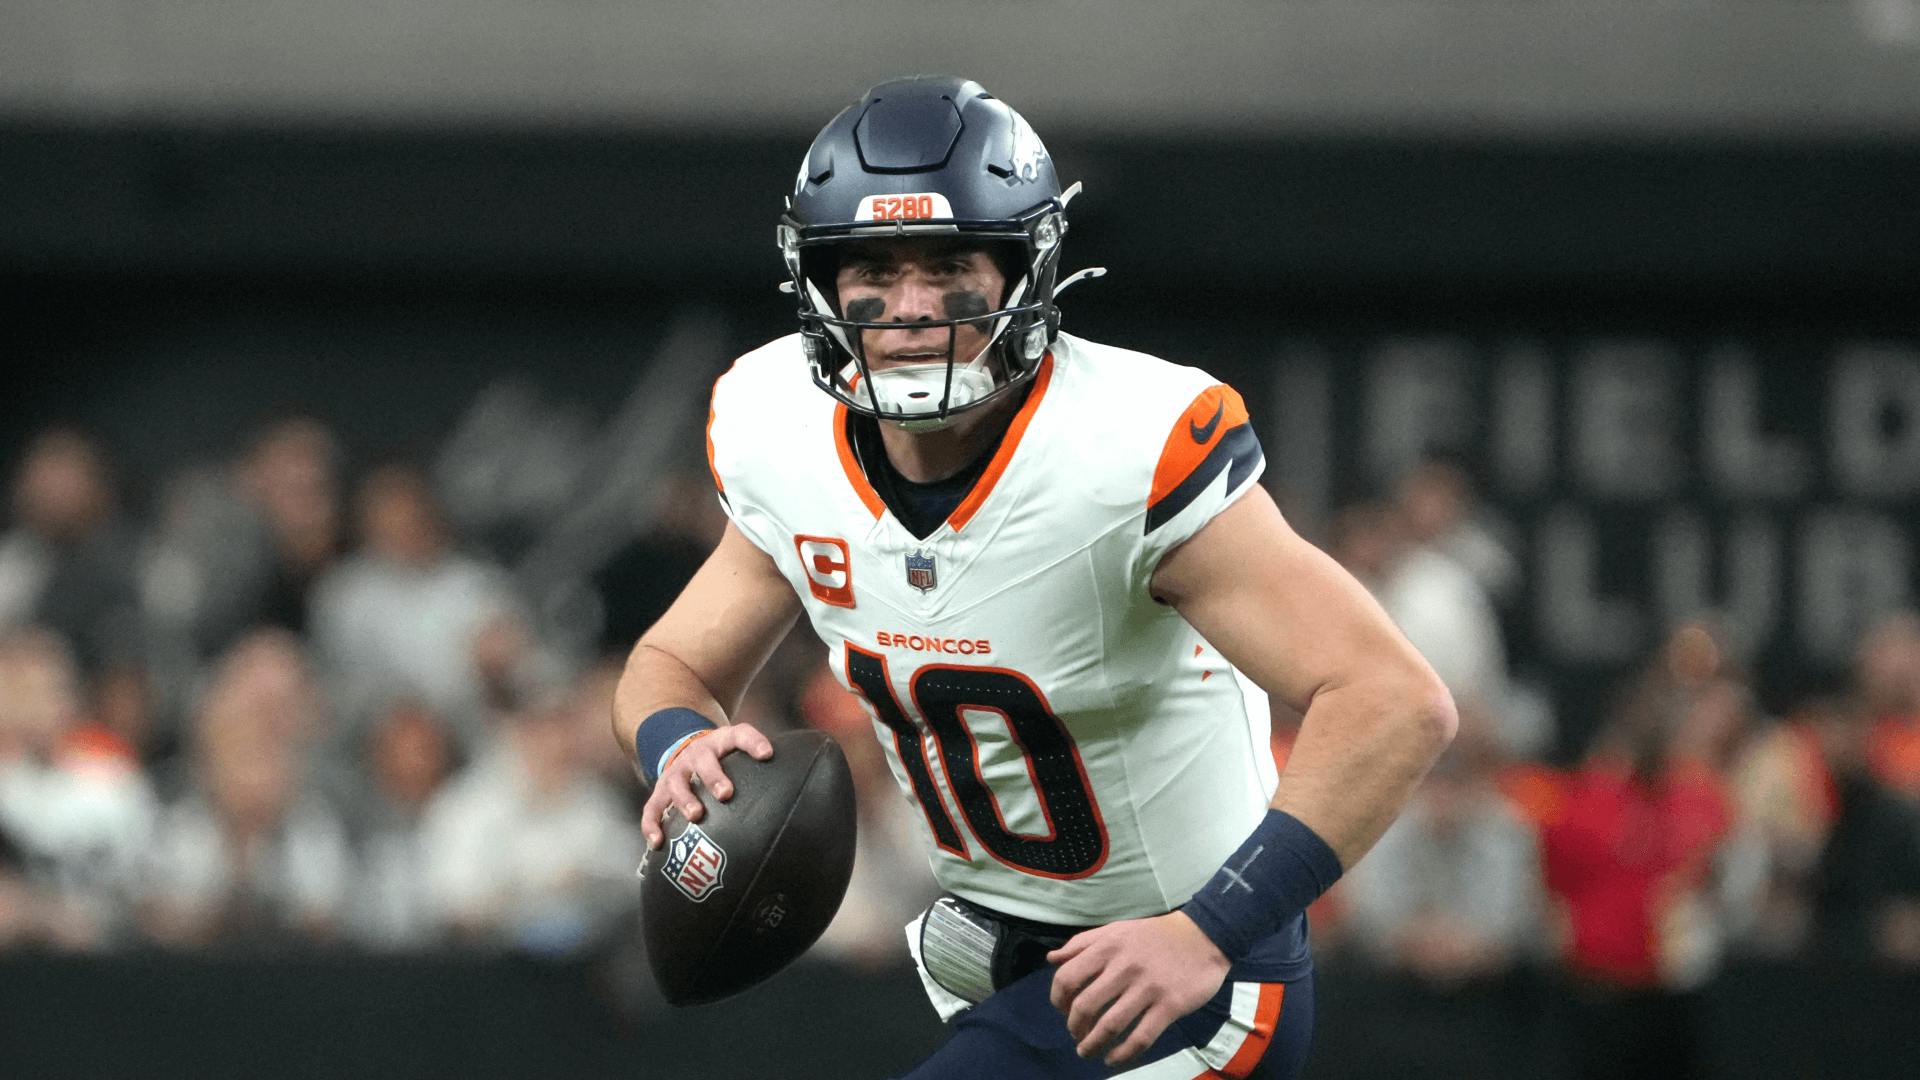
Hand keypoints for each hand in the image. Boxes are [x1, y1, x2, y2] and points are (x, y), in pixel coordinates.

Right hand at [641, 723, 773, 848]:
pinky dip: (652, 824)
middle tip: (726, 793)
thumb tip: (806, 806)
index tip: (767, 754)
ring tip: (695, 816)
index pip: (740, 734)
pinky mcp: (659, 792)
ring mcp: (676, 773)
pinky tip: (659, 843)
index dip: (753, 742)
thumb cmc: (723, 760)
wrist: (682, 747)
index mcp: (721, 742)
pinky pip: (651, 808)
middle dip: (715, 777)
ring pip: (676, 784)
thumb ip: (767, 769)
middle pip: (705, 761)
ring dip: (685, 799)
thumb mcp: (740, 753)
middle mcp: (697, 755)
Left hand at [1047, 910, 1229, 1066]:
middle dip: (1074, 1027)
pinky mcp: (1169, 1006)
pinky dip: (1122, 1053)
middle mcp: (1123, 968)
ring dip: (1092, 1045)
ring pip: (1109, 1025)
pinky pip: (1141, 1037)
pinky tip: (1113, 1058)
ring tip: (1086, 1051)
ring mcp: (1147, 988)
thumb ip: (1082, 944)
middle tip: (1076, 1034)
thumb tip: (1050, 960)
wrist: (1203, 936)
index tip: (1062, 1010)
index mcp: (1107, 947)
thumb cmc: (1154, 935)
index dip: (1057, 999)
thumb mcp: (1115, 930)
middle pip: (1084, 1006)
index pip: (1067, 978)